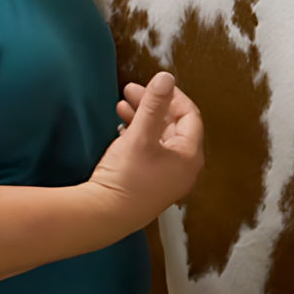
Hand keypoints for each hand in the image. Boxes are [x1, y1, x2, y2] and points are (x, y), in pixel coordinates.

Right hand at [87, 72, 203, 230]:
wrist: (103, 215)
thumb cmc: (127, 177)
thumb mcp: (141, 134)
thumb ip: (154, 104)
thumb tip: (166, 77)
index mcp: (189, 156)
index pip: (190, 115)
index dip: (172, 96)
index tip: (153, 84)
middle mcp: (183, 167)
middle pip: (173, 125)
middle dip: (152, 105)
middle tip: (130, 91)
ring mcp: (166, 176)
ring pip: (158, 136)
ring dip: (142, 118)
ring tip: (121, 105)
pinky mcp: (149, 182)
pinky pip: (149, 150)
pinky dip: (137, 134)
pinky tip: (121, 126)